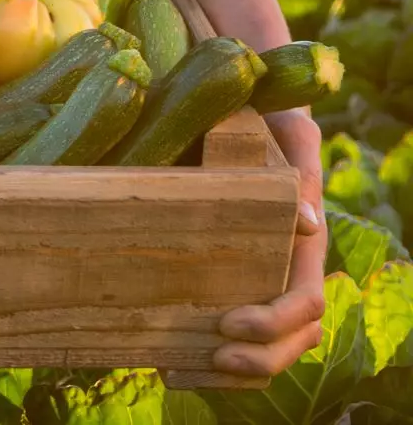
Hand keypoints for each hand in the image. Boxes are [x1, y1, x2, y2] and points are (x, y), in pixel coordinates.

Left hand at [213, 108, 326, 377]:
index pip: (307, 301)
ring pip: (271, 345)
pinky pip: (238, 336)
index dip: (276, 322)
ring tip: (187, 369)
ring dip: (238, 369)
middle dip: (261, 359)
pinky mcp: (230, 278)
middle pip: (295, 337)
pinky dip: (213, 360)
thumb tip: (308, 225)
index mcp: (300, 242)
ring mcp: (261, 277)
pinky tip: (169, 363)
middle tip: (214, 358)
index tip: (229, 322)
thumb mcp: (278, 130)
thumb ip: (292, 167)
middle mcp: (286, 267)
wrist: (238, 107)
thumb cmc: (258, 114)